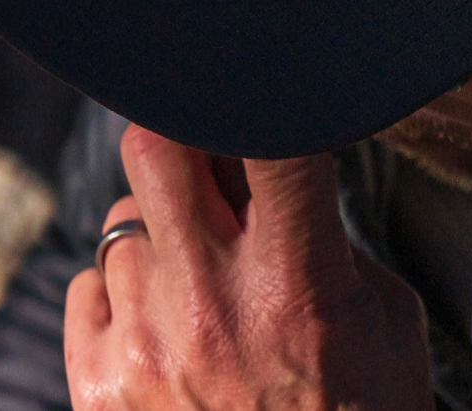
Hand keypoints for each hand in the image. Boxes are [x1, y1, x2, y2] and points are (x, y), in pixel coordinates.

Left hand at [64, 124, 431, 410]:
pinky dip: (122, 294)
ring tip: (205, 285)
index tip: (258, 91)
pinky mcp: (95, 385)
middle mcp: (211, 303)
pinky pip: (87, 283)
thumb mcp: (384, 319)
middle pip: (155, 146)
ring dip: (162, 233)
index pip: (267, 142)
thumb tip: (265, 161)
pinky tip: (166, 327)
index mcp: (298, 283)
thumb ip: (326, 233)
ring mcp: (143, 344)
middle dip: (182, 137)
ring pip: (125, 219)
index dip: (258, 96)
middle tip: (209, 162)